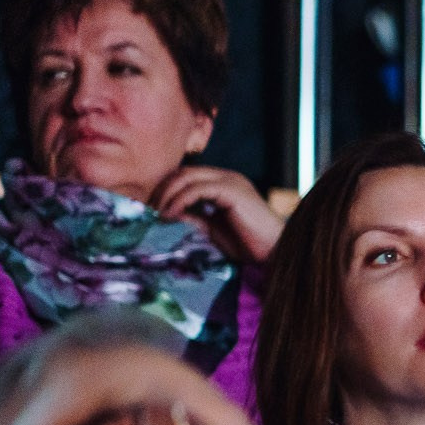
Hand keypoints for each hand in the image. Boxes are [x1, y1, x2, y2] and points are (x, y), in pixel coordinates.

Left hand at [150, 165, 282, 265]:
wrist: (275, 252)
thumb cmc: (249, 245)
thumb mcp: (213, 230)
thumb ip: (194, 217)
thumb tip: (169, 213)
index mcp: (224, 184)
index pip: (187, 176)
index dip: (167, 190)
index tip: (153, 209)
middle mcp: (227, 177)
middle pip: (183, 173)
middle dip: (162, 190)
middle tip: (149, 210)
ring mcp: (230, 181)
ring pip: (186, 177)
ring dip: (167, 195)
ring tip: (158, 214)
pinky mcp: (231, 190)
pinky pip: (196, 189)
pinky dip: (179, 201)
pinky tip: (171, 216)